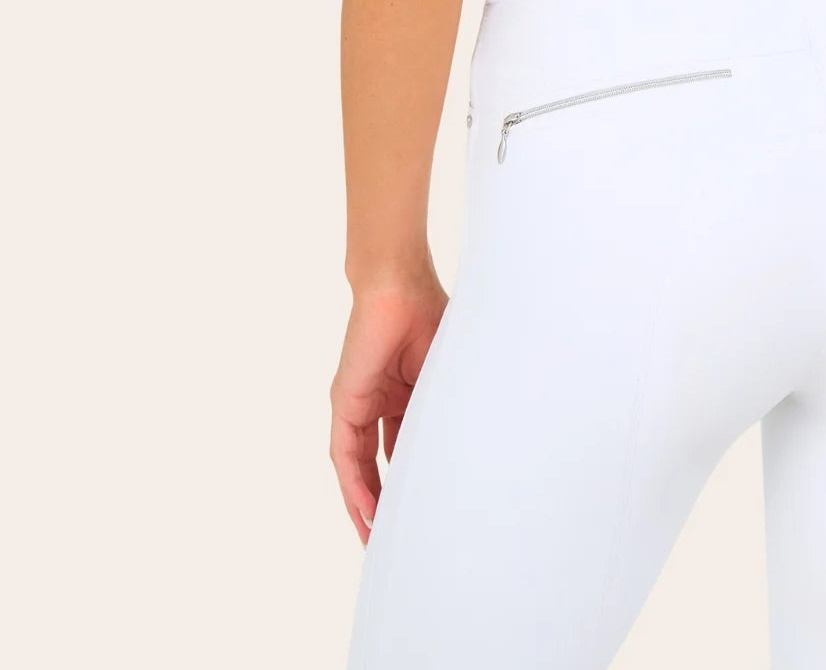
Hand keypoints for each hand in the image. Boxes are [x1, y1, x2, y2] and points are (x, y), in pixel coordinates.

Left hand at [330, 273, 448, 542]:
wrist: (398, 285)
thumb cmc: (429, 314)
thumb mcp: (446, 373)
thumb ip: (450, 404)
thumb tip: (481, 440)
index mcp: (405, 394)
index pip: (406, 449)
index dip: (414, 481)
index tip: (427, 512)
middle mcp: (378, 404)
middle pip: (380, 465)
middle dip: (386, 502)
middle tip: (396, 540)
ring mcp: (358, 405)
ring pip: (358, 467)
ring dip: (366, 504)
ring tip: (376, 538)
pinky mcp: (344, 404)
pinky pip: (346, 455)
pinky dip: (355, 485)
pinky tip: (367, 510)